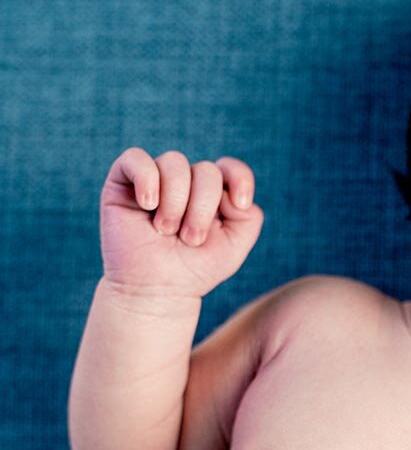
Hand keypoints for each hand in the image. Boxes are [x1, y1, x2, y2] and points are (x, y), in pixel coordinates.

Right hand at [100, 147, 263, 301]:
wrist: (155, 291)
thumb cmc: (193, 270)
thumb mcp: (234, 248)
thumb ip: (250, 217)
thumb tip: (228, 191)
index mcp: (211, 194)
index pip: (229, 168)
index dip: (240, 178)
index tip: (240, 205)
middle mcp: (184, 182)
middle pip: (206, 171)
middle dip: (202, 208)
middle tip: (190, 239)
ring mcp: (154, 179)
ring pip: (175, 162)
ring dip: (176, 201)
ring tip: (166, 231)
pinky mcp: (122, 182)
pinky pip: (136, 158)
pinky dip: (147, 180)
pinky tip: (147, 205)